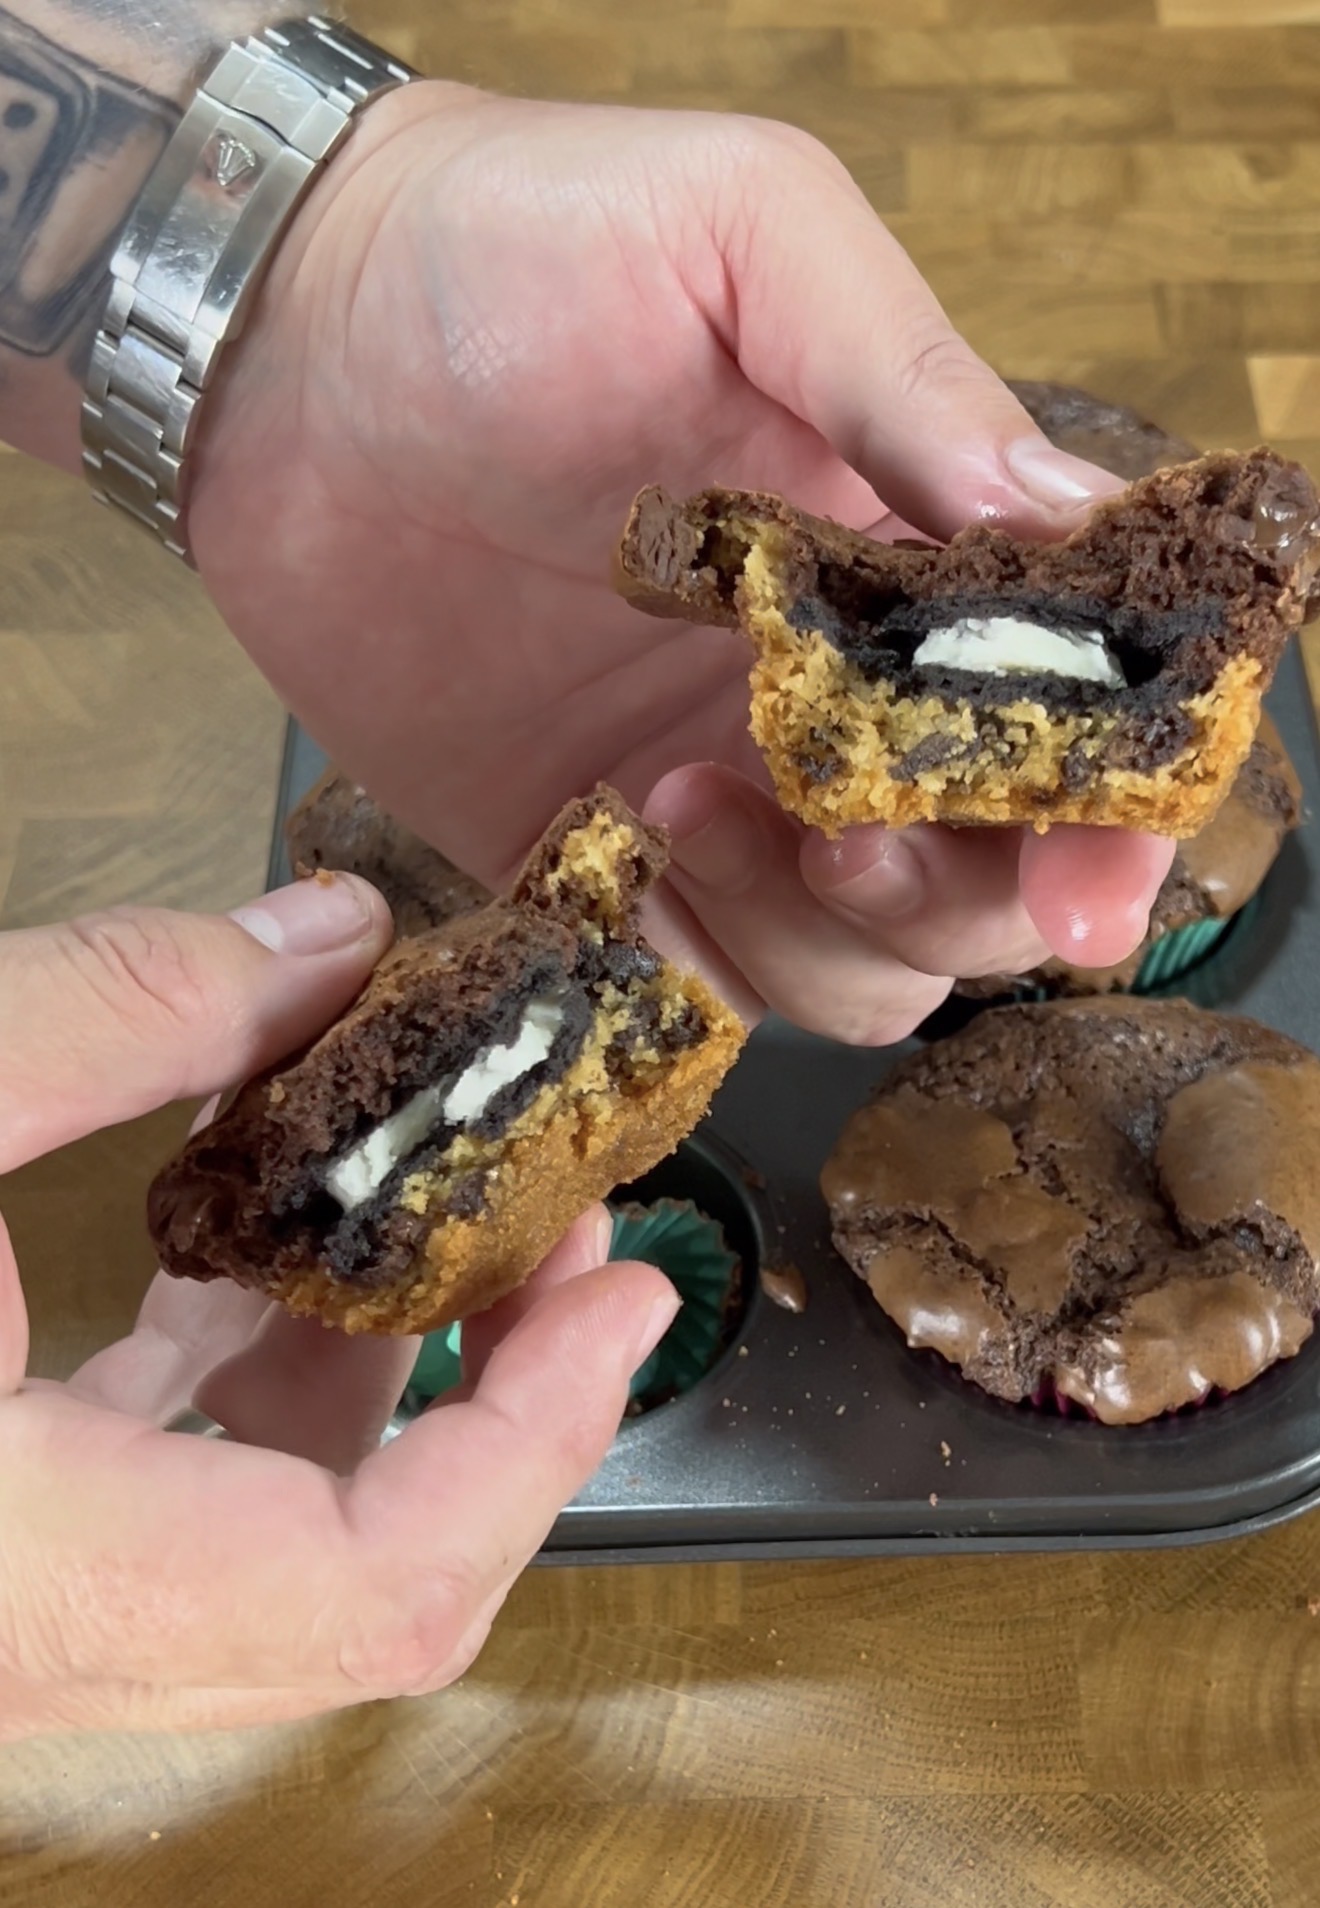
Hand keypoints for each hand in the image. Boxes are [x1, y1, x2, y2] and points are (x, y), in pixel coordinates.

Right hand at [0, 878, 674, 1737]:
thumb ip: (112, 1006)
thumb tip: (327, 933)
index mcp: (20, 1567)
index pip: (375, 1591)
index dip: (536, 1446)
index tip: (625, 1295)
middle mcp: (30, 1635)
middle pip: (360, 1587)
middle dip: (497, 1400)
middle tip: (565, 1228)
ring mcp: (14, 1608)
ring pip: (277, 1545)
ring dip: (388, 1382)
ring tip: (453, 1213)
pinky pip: (180, 1498)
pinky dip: (262, 1382)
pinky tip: (280, 1249)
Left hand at [191, 85, 1173, 1043]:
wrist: (287, 340)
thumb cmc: (523, 245)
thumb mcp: (745, 239)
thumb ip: (907, 381)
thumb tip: (1071, 528)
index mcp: (910, 564)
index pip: (1069, 728)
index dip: (1104, 819)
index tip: (1086, 870)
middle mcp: (833, 704)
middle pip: (974, 888)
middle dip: (952, 902)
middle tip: (848, 837)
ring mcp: (712, 794)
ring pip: (844, 970)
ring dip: (803, 936)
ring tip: (672, 795)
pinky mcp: (582, 852)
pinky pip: (676, 983)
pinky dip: (675, 971)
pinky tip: (610, 850)